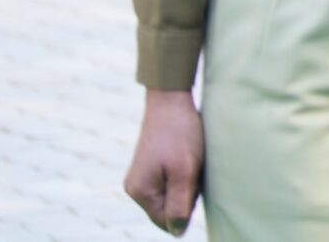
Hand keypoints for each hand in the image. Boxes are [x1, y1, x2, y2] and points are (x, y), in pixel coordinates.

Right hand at [123, 87, 203, 234]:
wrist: (171, 100)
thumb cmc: (180, 134)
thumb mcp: (185, 171)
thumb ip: (179, 204)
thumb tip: (176, 232)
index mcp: (140, 192)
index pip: (166, 221)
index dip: (187, 207)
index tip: (193, 181)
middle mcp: (135, 188)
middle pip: (170, 208)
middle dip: (187, 194)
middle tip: (193, 168)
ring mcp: (142, 176)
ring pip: (173, 194)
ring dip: (187, 182)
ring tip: (190, 159)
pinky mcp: (151, 166)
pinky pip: (172, 181)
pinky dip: (184, 173)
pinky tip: (188, 156)